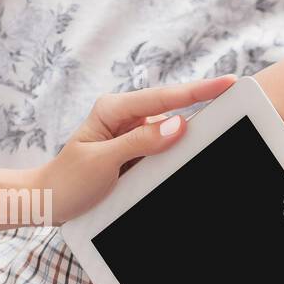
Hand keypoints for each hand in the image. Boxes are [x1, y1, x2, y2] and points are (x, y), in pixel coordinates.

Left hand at [39, 74, 235, 223]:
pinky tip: (193, 152)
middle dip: (203, 104)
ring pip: (172, 130)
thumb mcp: (103, 162)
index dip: (198, 90)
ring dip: (193, 134)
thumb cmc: (69, 180)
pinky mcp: (138, 151)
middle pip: (173, 109)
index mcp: (113, 110)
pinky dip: (181, 151)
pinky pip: (166, 147)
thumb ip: (140, 143)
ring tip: (218, 129)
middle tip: (233, 99)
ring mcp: (133, 134)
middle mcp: (125, 117)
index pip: (163, 98)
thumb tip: (177, 126)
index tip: (227, 83)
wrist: (50, 200)